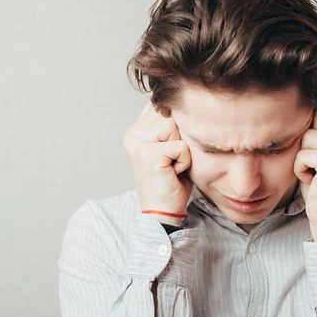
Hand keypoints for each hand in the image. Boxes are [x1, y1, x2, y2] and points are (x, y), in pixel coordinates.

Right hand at [123, 101, 192, 225]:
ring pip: (174, 126)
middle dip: (179, 137)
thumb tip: (184, 104)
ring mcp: (137, 144)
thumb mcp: (169, 148)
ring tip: (173, 164)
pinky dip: (184, 161)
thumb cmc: (171, 181)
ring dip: (182, 148)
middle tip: (173, 160)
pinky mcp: (148, 155)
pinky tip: (174, 172)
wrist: (163, 212)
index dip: (174, 124)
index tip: (172, 148)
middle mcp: (132, 136)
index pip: (159, 107)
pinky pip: (180, 146)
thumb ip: (169, 127)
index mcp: (135, 132)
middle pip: (169, 114)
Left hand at [293, 93, 316, 243]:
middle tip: (312, 161)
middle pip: (314, 115)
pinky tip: (312, 180)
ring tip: (313, 171)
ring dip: (300, 156)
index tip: (307, 135)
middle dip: (303, 139)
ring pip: (306, 135)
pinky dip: (299, 169)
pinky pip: (302, 154)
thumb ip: (316, 128)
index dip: (310, 113)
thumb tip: (298, 100)